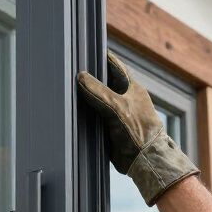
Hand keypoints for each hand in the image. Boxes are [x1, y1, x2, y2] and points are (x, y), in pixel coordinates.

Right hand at [77, 53, 198, 204]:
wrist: (144, 161)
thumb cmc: (138, 132)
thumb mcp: (116, 107)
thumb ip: (98, 92)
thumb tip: (81, 77)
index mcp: (131, 88)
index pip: (114, 66)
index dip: (101, 58)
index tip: (86, 50)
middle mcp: (125, 99)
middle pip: (103, 83)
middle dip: (89, 78)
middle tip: (71, 70)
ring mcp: (118, 113)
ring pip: (98, 101)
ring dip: (86, 98)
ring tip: (67, 90)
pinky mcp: (111, 129)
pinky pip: (95, 118)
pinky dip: (86, 115)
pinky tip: (72, 114)